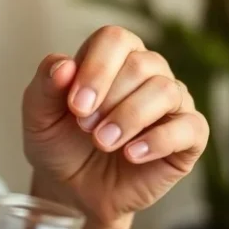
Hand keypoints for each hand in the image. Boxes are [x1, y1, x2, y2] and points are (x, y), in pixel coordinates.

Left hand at [23, 25, 209, 227]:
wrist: (73, 189)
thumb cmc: (58, 141)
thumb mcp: (38, 114)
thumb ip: (45, 84)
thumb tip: (65, 65)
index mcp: (112, 55)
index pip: (114, 39)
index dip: (95, 69)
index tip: (74, 105)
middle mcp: (148, 70)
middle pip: (141, 64)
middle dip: (108, 98)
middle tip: (85, 127)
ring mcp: (172, 101)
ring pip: (166, 91)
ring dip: (129, 118)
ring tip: (103, 142)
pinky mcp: (189, 136)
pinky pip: (191, 126)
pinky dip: (158, 140)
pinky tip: (131, 155)